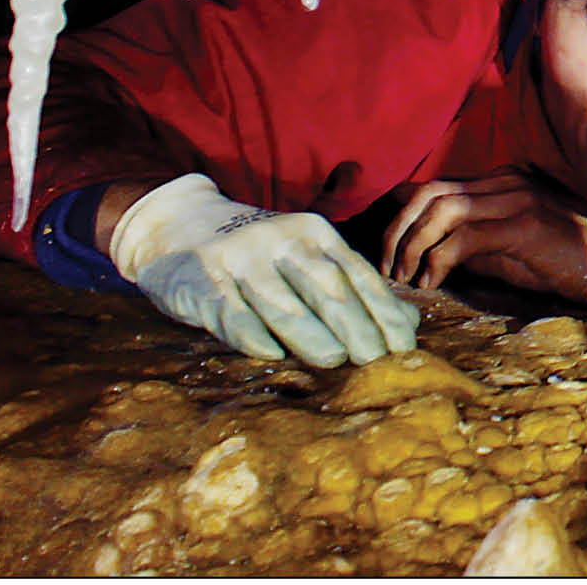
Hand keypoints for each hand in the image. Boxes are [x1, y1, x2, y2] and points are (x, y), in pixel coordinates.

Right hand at [108, 173, 418, 366]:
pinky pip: (233, 313)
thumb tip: (409, 321)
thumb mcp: (308, 256)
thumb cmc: (259, 254)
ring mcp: (242, 259)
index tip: (403, 347)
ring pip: (284, 302)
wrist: (177, 225)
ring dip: (312, 334)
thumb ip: (353, 286)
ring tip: (337, 361)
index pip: (358, 275)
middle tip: (377, 361)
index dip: (383, 312)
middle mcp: (282, 241)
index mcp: (315, 234)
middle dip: (356, 325)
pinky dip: (253, 335)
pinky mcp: (205, 281)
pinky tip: (272, 355)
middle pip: (327, 287)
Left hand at [381, 172, 586, 303]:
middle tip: (388, 269)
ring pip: (442, 210)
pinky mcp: (524, 224)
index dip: (401, 218)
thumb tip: (424, 255)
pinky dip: (440, 259)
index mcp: (499, 181)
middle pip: (429, 193)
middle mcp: (504, 181)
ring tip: (406, 277)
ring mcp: (515, 199)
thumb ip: (469, 244)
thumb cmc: (559, 260)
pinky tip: (433, 281)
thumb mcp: (505, 250)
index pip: (434, 187)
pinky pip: (466, 236)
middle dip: (398, 231)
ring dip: (413, 245)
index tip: (388, 254)